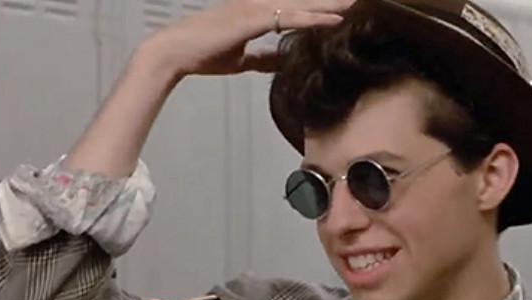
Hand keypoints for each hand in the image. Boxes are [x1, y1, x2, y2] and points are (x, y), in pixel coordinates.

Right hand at [142, 0, 355, 76]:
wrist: (176, 51)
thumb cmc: (202, 53)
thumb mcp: (239, 59)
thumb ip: (261, 58)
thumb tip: (280, 61)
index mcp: (256, 12)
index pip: (294, 8)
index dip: (316, 9)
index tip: (340, 10)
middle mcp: (259, 5)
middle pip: (302, 1)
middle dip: (328, 1)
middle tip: (355, 0)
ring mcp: (256, 9)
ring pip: (301, 5)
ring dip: (329, 5)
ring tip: (354, 4)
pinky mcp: (254, 18)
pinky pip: (291, 17)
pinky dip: (314, 19)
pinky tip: (335, 20)